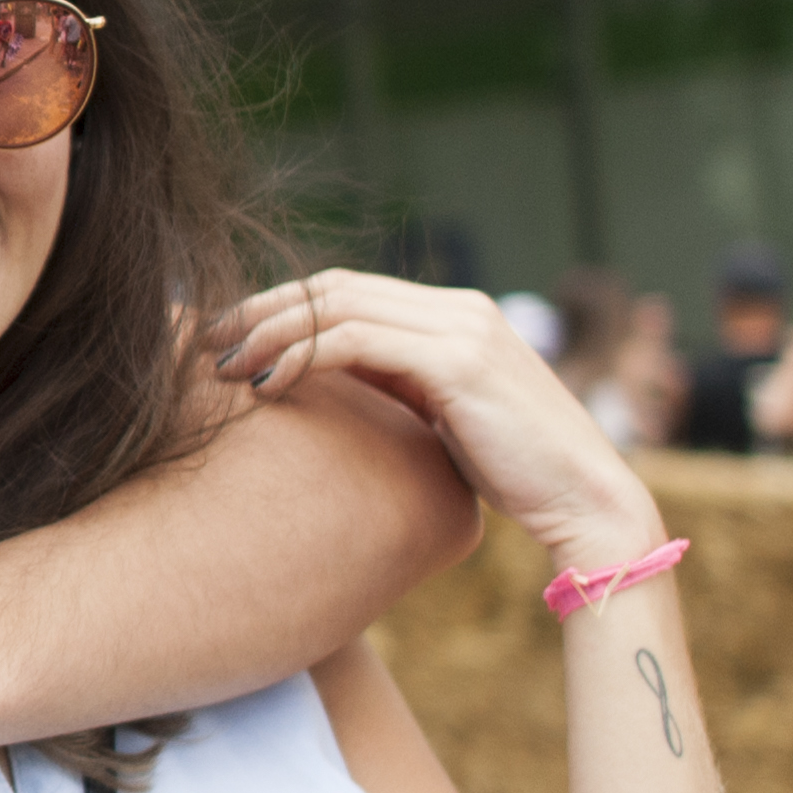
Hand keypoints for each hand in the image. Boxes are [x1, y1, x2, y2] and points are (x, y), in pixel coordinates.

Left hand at [208, 272, 660, 572]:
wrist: (588, 504)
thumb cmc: (515, 477)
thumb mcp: (443, 421)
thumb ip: (398, 390)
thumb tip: (329, 388)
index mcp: (455, 316)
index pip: (346, 290)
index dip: (281, 308)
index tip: (228, 340)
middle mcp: (459, 309)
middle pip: (332, 288)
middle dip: (260, 311)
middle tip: (204, 345)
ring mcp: (462, 329)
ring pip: (337, 306)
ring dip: (269, 332)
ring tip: (222, 368)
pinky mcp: (458, 362)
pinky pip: (356, 341)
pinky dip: (303, 356)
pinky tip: (267, 387)